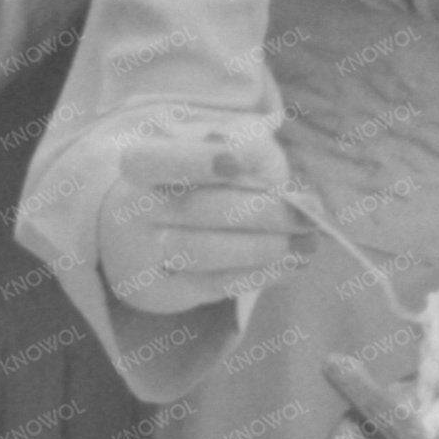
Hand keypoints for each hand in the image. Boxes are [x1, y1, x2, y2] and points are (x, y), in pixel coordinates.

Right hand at [94, 132, 308, 317]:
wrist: (145, 225)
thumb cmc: (194, 176)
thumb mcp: (217, 147)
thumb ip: (247, 147)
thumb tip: (278, 175)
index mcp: (138, 165)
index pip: (159, 160)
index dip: (195, 160)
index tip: (237, 160)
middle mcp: (130, 212)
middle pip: (196, 209)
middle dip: (260, 211)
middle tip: (309, 212)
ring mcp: (141, 257)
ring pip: (205, 251)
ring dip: (265, 247)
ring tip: (308, 242)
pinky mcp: (162, 292)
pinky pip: (214, 285)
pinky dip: (259, 274)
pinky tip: (293, 263)